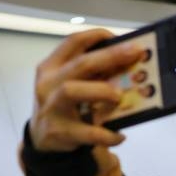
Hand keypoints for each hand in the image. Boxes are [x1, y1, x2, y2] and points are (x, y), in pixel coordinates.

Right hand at [29, 29, 144, 152]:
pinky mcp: (60, 132)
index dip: (98, 36)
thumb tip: (127, 62)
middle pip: (80, 64)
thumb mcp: (67, 83)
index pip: (73, 42)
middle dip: (110, 56)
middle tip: (134, 53)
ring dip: (101, 91)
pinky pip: (88, 132)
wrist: (41, 139)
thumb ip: (88, 73)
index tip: (121, 38)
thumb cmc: (62, 105)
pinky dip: (107, 134)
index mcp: (52, 66)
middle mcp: (48, 83)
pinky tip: (119, 136)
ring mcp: (52, 107)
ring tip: (119, 97)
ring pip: (73, 91)